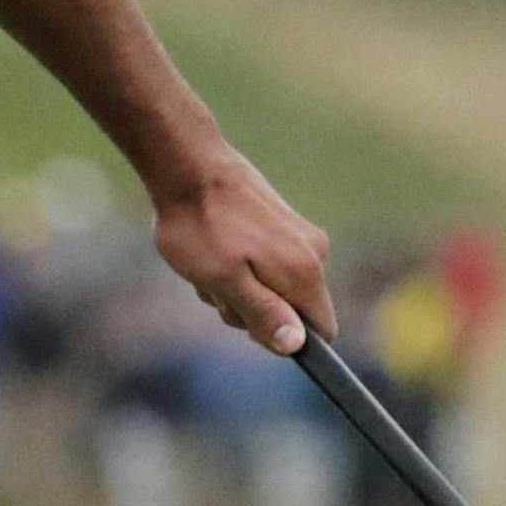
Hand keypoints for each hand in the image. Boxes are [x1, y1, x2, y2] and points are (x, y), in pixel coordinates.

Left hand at [151, 145, 334, 355]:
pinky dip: (235, 260)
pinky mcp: (280, 219)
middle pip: (291, 309)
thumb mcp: (223, 280)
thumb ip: (262, 313)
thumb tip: (296, 344)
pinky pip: (264, 259)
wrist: (185, 161)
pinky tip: (209, 242)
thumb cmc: (199, 224)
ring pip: (272, 283)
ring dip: (236, 283)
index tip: (246, 318)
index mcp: (305, 271)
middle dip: (250, 307)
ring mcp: (298, 232)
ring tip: (206, 257)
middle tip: (213, 282)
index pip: (320, 331)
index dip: (283, 336)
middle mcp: (314, 251)